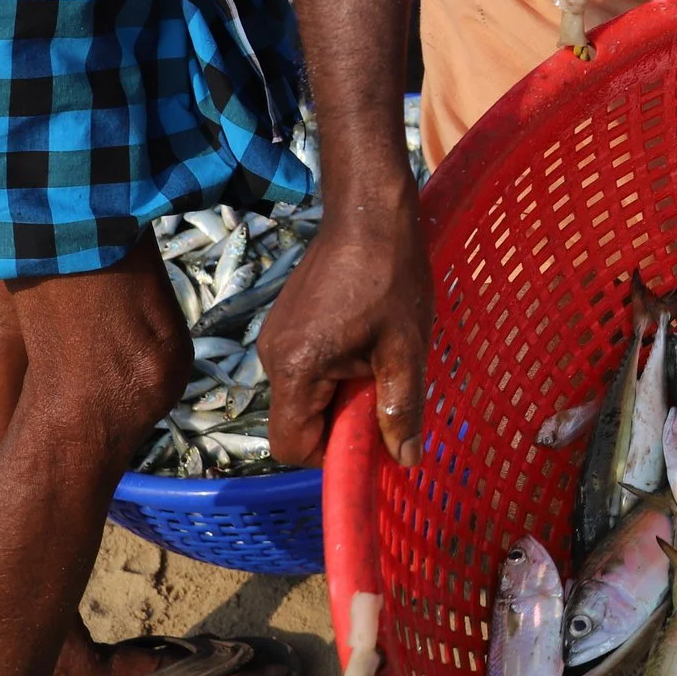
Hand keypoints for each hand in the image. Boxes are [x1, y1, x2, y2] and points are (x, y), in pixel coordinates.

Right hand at [259, 194, 431, 466]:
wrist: (369, 213)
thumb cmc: (392, 277)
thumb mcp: (405, 349)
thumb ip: (401, 409)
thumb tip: (405, 461)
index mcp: (295, 369)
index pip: (292, 446)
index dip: (332, 454)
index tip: (370, 434)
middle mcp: (271, 358)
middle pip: (298, 421)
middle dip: (342, 418)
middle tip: (383, 387)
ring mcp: (274, 338)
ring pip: (304, 394)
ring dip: (342, 390)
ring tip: (378, 353)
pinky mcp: (284, 323)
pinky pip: (305, 367)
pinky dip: (334, 368)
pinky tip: (365, 336)